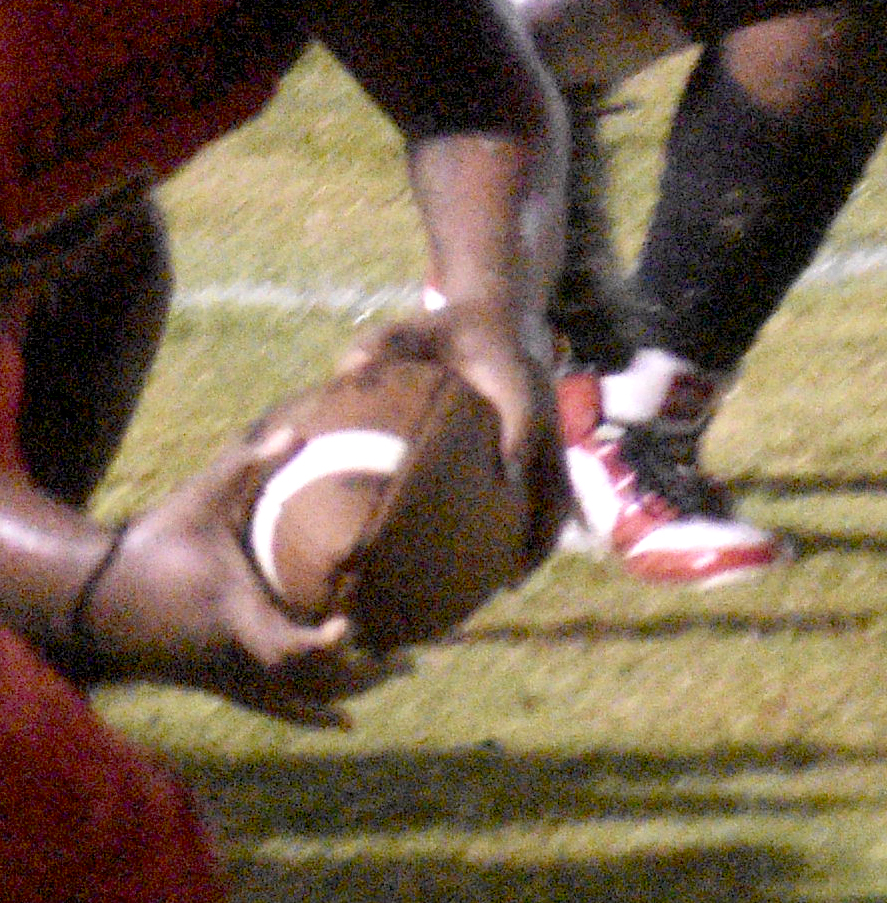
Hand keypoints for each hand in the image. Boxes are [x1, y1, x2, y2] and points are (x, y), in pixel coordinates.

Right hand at [85, 439, 405, 725]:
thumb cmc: (151, 542)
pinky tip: (344, 723)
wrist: (99, 597)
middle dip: (364, 673)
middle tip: (409, 657)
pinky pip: (277, 711)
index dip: (321, 646)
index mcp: (234, 612)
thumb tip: (294, 431)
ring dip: (351, 693)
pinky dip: (314, 718)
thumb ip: (245, 465)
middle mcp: (237, 654)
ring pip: (300, 703)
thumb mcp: (197, 498)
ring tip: (395, 672)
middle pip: (312, 684)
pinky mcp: (221, 685)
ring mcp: (229, 676)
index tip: (352, 626)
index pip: (285, 646)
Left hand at [343, 301, 567, 567]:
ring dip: (540, 539)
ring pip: (557, 493)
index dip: (516, 443)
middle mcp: (543, 410)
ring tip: (507, 585)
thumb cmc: (448, 330)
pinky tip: (502, 567)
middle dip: (539, 524)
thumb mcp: (414, 327)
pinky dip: (532, 530)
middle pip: (553, 474)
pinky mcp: (547, 446)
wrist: (499, 317)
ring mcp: (551, 433)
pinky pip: (547, 493)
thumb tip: (345, 369)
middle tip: (510, 572)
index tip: (504, 479)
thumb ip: (383, 345)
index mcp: (514, 378)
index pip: (522, 413)